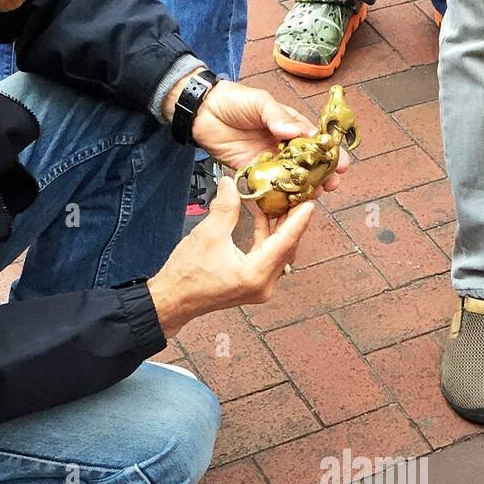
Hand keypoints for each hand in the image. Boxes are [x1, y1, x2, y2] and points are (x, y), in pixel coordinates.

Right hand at [148, 177, 313, 336]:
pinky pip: (267, 258)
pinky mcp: (252, 285)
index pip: (285, 242)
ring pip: (278, 253)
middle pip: (286, 248)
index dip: (298, 220)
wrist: (173, 300)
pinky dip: (267, 238)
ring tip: (282, 202)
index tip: (310, 202)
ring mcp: (259, 287)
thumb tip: (231, 183)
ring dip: (279, 228)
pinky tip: (263, 218)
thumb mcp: (208, 235)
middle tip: (299, 197)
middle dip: (292, 222)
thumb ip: (225, 208)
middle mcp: (263, 285)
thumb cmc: (187, 274)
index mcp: (255, 275)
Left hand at [179, 78, 351, 188]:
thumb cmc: (233, 100)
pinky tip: (289, 203)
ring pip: (291, 177)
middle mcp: (282, 145)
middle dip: (322, 174)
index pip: (313, 140)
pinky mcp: (253, 172)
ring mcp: (269, 160)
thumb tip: (295, 131)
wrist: (202, 111)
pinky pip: (269, 186)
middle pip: (307, 163)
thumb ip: (277, 116)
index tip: (341, 163)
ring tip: (315, 195)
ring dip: (304, 187)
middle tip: (332, 185)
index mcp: (289, 124)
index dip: (328, 152)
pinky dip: (279, 195)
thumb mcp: (259, 101)